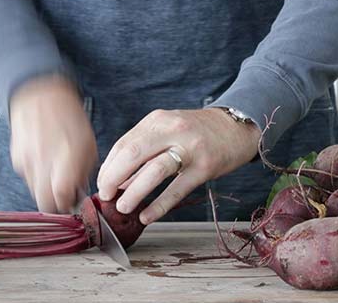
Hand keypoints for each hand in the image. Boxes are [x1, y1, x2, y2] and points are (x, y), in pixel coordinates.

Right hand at [10, 75, 97, 213]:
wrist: (39, 94)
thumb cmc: (67, 116)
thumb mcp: (88, 143)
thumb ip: (84, 171)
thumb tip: (80, 192)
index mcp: (65, 157)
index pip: (61, 197)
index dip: (68, 206)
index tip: (74, 203)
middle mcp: (43, 161)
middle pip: (44, 203)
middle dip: (56, 204)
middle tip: (64, 197)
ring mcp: (27, 161)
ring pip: (35, 192)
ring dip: (46, 190)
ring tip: (56, 175)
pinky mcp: (16, 159)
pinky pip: (27, 177)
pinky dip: (37, 176)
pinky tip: (45, 161)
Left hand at [97, 108, 260, 223]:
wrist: (236, 127)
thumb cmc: (196, 132)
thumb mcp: (167, 130)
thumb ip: (143, 149)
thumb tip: (118, 179)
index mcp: (157, 121)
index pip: (123, 144)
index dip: (108, 167)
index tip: (102, 184)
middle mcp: (171, 130)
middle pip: (132, 154)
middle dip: (113, 177)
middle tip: (105, 195)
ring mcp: (189, 149)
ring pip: (153, 171)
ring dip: (133, 192)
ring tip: (122, 207)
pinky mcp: (204, 168)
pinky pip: (177, 190)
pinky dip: (159, 205)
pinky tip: (146, 216)